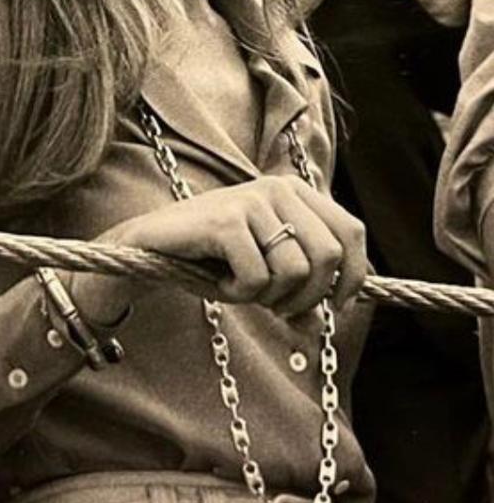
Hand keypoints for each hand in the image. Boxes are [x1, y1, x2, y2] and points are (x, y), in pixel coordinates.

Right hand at [98, 175, 366, 317]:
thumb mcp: (268, 265)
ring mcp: (251, 200)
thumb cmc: (212, 259)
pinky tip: (218, 283)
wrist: (149, 249)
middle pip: (328, 256)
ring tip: (240, 289)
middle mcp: (277, 187)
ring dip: (269, 297)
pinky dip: (239, 294)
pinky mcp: (226, 220)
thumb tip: (337, 314)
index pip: (351, 232)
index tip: (334, 307)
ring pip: (295, 271)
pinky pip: (258, 278)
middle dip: (308, 297)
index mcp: (295, 191)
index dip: (352, 277)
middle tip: (279, 308)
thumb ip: (305, 279)